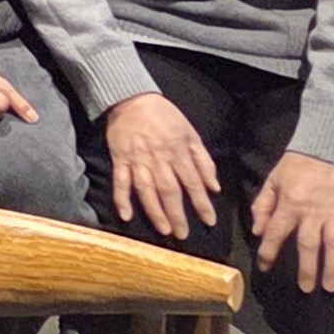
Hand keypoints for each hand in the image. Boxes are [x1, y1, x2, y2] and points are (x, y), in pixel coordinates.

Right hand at [101, 91, 224, 238]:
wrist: (131, 99)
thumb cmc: (164, 116)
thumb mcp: (191, 133)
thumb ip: (203, 161)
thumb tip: (214, 186)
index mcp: (177, 152)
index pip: (192, 183)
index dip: (201, 203)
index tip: (208, 220)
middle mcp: (158, 159)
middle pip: (169, 190)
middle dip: (177, 214)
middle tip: (183, 234)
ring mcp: (137, 160)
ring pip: (146, 189)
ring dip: (154, 211)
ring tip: (163, 230)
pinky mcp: (119, 159)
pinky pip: (120, 181)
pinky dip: (121, 198)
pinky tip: (126, 215)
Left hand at [251, 152, 333, 295]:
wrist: (329, 148)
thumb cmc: (298, 165)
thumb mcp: (273, 181)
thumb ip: (262, 206)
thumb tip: (258, 231)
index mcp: (290, 204)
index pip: (277, 233)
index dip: (269, 252)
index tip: (265, 267)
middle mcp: (313, 213)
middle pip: (309, 246)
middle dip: (306, 269)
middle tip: (305, 288)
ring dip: (333, 268)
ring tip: (331, 287)